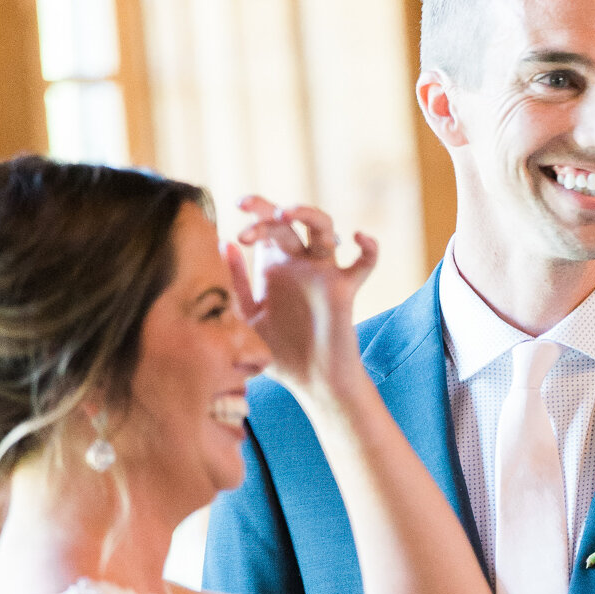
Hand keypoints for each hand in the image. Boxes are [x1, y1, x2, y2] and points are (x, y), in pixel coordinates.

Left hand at [232, 196, 378, 394]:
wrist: (312, 382)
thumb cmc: (280, 353)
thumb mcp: (247, 317)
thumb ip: (235, 283)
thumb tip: (225, 243)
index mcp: (275, 265)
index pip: (266, 226)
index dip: (254, 213)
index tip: (237, 211)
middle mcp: (299, 263)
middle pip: (288, 221)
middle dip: (267, 214)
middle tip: (246, 224)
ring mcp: (323, 273)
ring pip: (324, 228)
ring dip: (308, 213)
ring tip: (286, 213)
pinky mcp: (343, 290)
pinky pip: (365, 263)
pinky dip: (369, 249)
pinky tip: (360, 238)